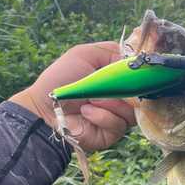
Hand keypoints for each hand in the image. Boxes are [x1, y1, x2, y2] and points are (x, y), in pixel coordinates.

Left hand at [10, 42, 136, 151]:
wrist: (44, 108)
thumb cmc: (61, 79)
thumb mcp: (84, 54)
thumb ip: (110, 52)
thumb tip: (131, 61)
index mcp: (116, 80)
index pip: (139, 79)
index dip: (139, 76)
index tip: (134, 73)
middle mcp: (120, 98)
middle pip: (141, 97)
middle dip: (125, 90)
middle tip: (108, 87)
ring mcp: (117, 116)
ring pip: (132, 112)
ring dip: (112, 104)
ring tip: (91, 101)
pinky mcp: (111, 133)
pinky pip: (119, 125)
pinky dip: (102, 117)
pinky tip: (86, 113)